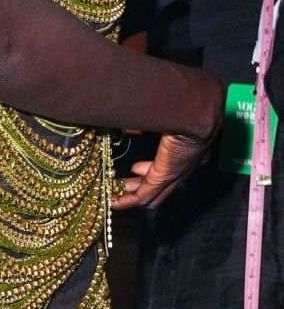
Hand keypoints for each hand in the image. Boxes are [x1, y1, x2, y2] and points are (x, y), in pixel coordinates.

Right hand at [111, 69, 223, 211]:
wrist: (194, 109)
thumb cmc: (178, 106)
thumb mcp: (154, 118)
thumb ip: (140, 124)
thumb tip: (124, 126)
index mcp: (184, 149)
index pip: (166, 165)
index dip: (148, 168)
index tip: (134, 168)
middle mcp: (182, 164)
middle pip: (161, 184)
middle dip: (140, 185)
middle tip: (123, 185)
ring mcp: (175, 172)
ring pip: (152, 193)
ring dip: (133, 195)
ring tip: (116, 197)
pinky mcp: (164, 176)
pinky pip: (145, 194)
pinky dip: (129, 201)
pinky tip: (115, 202)